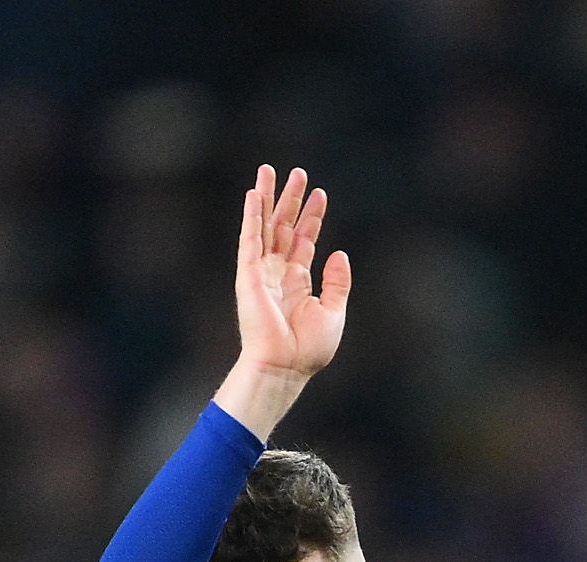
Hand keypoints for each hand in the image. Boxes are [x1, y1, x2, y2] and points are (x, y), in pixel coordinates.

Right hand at [216, 167, 350, 435]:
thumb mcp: (333, 312)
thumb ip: (337, 282)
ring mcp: (261, 272)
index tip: (320, 194)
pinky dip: (251, 216)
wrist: (285, 366)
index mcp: (298, 282)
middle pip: (284, 227)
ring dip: (267, 198)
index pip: (304, 240)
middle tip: (297, 172)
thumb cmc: (307, 349)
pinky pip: (249, 239)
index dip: (312, 217)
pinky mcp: (248, 274)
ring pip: (264, 226)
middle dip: (290, 200)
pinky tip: (253, 194)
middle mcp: (278, 273)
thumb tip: (339, 252)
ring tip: (270, 170)